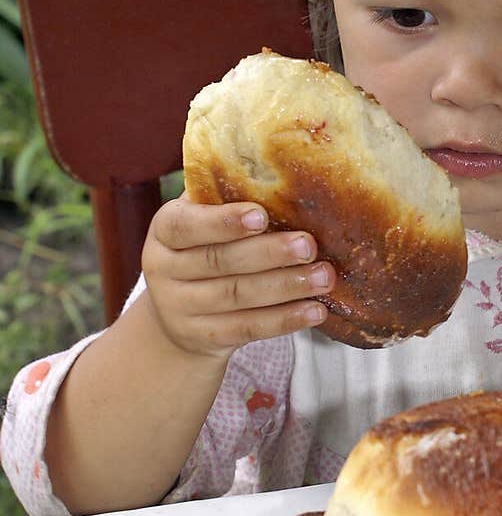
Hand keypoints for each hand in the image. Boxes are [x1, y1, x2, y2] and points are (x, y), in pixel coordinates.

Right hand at [141, 194, 335, 357]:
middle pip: (220, 262)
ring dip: (286, 287)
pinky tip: (315, 311)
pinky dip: (284, 320)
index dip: (223, 221)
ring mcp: (179, 308)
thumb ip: (228, 201)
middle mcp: (163, 269)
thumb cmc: (204, 248)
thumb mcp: (203, 220)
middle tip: (310, 245)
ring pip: (238, 296)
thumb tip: (289, 177)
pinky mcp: (202, 338)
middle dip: (270, 254)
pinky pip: (247, 328)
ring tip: (324, 277)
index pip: (186, 225)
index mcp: (164, 230)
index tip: (261, 215)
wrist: (177, 316)